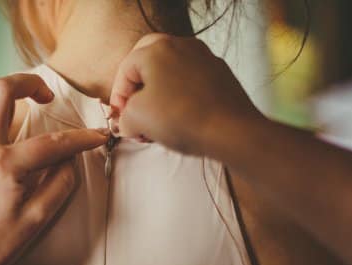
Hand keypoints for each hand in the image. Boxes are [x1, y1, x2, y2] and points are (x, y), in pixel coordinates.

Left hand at [0, 74, 106, 264]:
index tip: (97, 136)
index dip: (80, 138)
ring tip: (9, 105)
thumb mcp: (37, 219)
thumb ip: (59, 183)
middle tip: (45, 95)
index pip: (52, 142)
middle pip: (1, 91)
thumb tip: (68, 160)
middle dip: (29, 83)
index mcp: (5, 165)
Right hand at [109, 33, 264, 155]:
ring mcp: (205, 58)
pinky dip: (182, 96)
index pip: (126, 69)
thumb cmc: (183, 119)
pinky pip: (193, 82)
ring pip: (173, 71)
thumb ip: (124, 116)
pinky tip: (181, 119)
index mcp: (157, 49)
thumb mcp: (137, 119)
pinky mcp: (221, 75)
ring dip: (161, 93)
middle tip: (136, 110)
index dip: (118, 95)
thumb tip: (127, 121)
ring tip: (158, 121)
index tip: (120, 116)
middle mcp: (182, 46)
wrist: (233, 132)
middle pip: (149, 62)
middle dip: (139, 87)